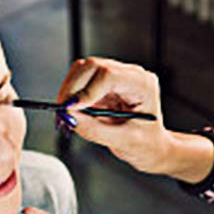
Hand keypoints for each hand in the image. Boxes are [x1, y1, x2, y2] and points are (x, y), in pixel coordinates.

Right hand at [56, 57, 176, 171]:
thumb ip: (95, 129)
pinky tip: (72, 113)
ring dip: (69, 91)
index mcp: (142, 84)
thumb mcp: (123, 141)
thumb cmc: (146, 144)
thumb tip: (70, 117)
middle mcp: (130, 75)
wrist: (151, 146)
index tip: (71, 109)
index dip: (86, 90)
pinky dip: (71, 96)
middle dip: (72, 88)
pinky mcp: (103, 84)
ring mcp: (116, 77)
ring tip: (67, 115)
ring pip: (83, 70)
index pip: (109, 74)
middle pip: (92, 66)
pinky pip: (81, 81)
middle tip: (62, 113)